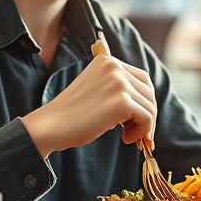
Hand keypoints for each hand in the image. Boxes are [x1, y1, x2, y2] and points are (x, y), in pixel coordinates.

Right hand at [21, 54, 155, 156]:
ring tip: (127, 137)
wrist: (51, 125)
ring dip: (144, 126)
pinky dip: (142, 132)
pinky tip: (125, 138)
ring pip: (149, 107)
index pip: (142, 79)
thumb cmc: (71, 114)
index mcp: (107, 61)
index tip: (138, 119)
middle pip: (149, 92)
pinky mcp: (122, 101)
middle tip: (137, 132)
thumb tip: (146, 105)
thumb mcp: (95, 89)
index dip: (144, 100)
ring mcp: (119, 83)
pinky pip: (146, 118)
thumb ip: (116, 88)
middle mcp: (115, 67)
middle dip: (147, 114)